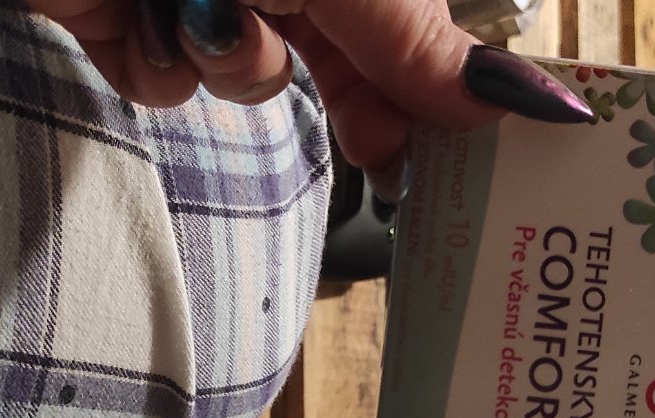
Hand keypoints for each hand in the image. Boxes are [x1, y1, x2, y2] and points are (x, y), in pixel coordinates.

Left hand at [28, 0, 595, 197]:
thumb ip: (417, 41)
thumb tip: (524, 97)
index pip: (406, 27)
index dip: (430, 90)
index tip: (458, 154)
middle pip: (342, 59)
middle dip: (350, 101)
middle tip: (381, 164)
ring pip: (253, 78)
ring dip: (237, 61)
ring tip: (204, 10)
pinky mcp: (130, 21)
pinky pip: (171, 83)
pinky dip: (162, 62)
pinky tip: (142, 21)